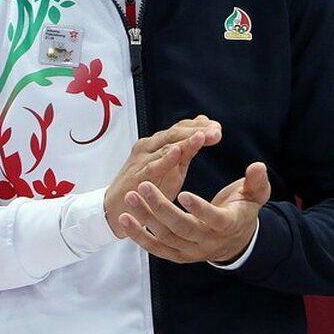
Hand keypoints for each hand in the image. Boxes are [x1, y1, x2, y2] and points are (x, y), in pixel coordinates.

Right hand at [104, 115, 221, 239]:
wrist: (115, 207)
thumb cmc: (146, 186)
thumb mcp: (171, 168)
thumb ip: (186, 150)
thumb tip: (204, 129)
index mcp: (158, 142)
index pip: (182, 128)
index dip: (200, 126)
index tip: (218, 129)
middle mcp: (150, 146)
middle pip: (176, 132)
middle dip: (197, 131)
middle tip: (216, 132)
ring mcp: (142, 159)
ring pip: (166, 145)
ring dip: (186, 140)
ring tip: (203, 136)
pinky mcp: (137, 175)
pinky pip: (153, 165)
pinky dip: (165, 158)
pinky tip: (177, 152)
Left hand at [115, 161, 270, 263]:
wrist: (236, 240)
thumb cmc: (242, 210)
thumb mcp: (255, 195)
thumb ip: (256, 182)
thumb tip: (258, 166)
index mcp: (227, 225)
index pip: (213, 220)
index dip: (199, 209)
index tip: (183, 193)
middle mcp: (208, 242)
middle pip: (182, 229)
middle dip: (161, 208)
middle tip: (144, 186)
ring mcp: (191, 251)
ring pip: (165, 238)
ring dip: (146, 218)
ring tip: (131, 196)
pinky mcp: (178, 255)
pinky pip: (156, 248)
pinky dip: (139, 236)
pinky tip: (124, 219)